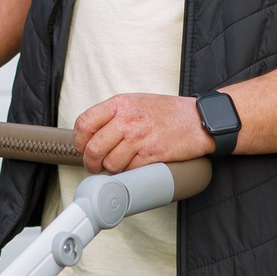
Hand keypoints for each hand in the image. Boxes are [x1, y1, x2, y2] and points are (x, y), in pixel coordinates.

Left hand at [72, 93, 210, 173]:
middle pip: (94, 148)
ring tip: (121, 164)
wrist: (198, 119)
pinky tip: (137, 165)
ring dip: (113, 169)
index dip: (79, 141)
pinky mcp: (152, 154)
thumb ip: (113, 115)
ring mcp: (140, 138)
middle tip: (95, 166)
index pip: (84, 123)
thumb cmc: (167, 112)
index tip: (82, 148)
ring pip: (111, 163)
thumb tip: (91, 135)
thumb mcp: (136, 102)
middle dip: (91, 163)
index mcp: (120, 104)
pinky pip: (130, 171)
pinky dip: (131, 173)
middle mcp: (128, 119)